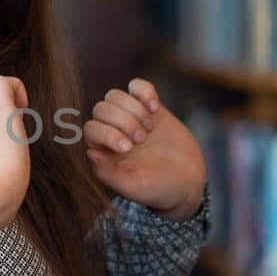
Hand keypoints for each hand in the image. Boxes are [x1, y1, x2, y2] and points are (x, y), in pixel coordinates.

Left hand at [83, 78, 205, 220]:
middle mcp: (111, 132)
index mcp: (102, 151)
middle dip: (122, 121)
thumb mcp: (133, 187)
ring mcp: (130, 118)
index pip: (90, 129)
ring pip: (115, 96)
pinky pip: (137, 86)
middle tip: (142, 139)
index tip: (128, 148)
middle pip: (101, 109)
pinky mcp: (149, 108)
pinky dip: (144, 92)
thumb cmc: (156, 190)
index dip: (107, 133)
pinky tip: (155, 108)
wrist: (186, 183)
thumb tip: (90, 152)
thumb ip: (108, 174)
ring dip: (133, 108)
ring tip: (149, 128)